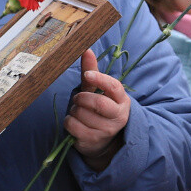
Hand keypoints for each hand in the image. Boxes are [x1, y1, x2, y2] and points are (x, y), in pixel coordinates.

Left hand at [65, 49, 128, 169]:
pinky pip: (73, 126)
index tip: (87, 75)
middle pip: (97, 103)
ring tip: (78, 111)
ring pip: (82, 114)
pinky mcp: (92, 141)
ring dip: (74, 109)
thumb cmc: (99, 110)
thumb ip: (92, 71)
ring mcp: (106, 131)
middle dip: (82, 98)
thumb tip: (86, 49)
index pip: (114, 87)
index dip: (100, 79)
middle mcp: (118, 117)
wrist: (103, 141)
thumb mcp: (97, 90)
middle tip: (78, 98)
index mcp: (122, 101)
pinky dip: (68, 121)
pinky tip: (74, 122)